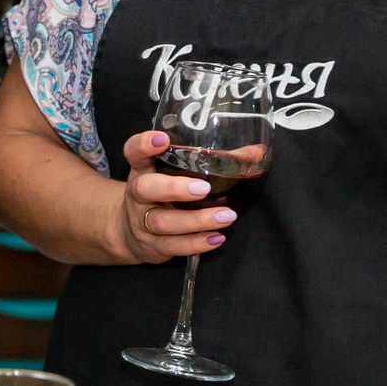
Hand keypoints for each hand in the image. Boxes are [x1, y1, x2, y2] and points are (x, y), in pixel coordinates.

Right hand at [115, 129, 237, 264]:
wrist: (130, 234)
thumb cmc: (162, 196)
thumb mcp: (175, 176)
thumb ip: (213, 162)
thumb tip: (255, 152)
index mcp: (143, 170)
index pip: (134, 152)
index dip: (144, 145)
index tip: (163, 139)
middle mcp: (138, 195)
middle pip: (145, 188)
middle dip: (173, 188)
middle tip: (203, 188)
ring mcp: (142, 222)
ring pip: (162, 222)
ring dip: (196, 220)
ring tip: (226, 216)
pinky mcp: (153, 245)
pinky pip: (173, 246)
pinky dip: (196, 243)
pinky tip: (217, 238)